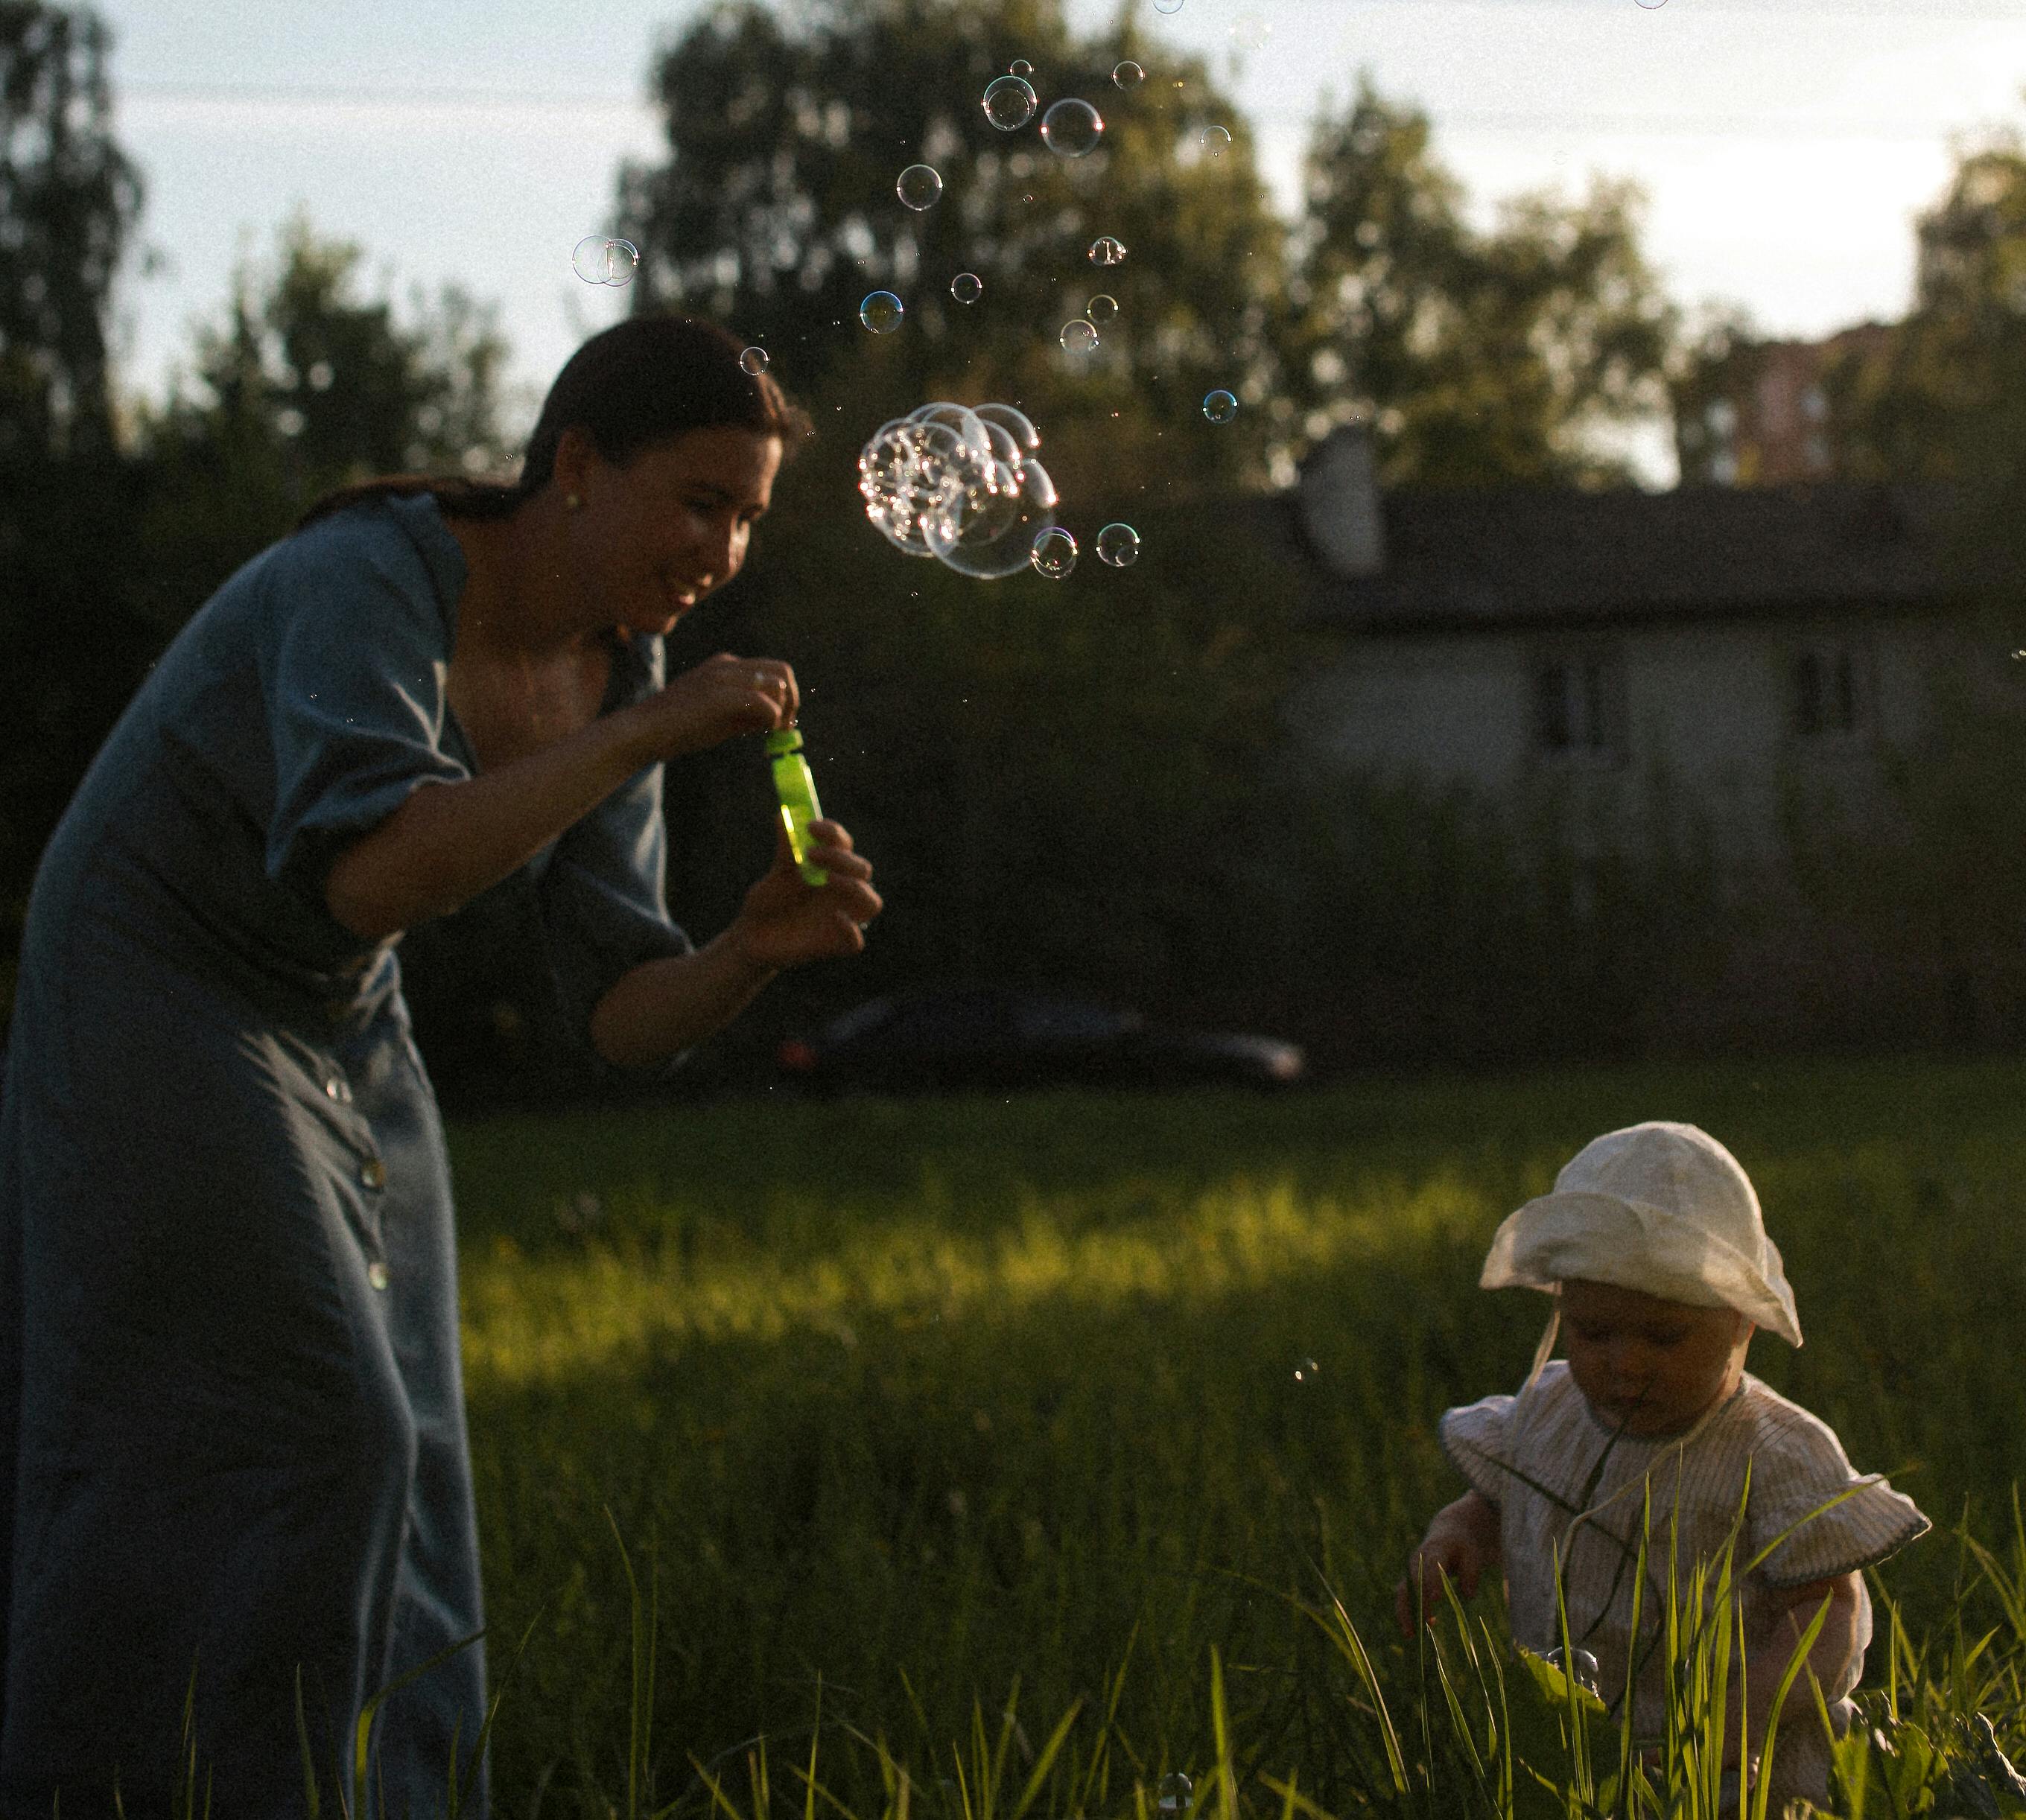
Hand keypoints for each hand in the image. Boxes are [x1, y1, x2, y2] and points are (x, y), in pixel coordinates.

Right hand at [628, 652, 799, 760]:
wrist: (643, 732)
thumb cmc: (678, 728)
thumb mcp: (718, 718)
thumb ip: (746, 715)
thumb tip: (777, 720)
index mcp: (725, 666)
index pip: (771, 670)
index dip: (786, 696)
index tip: (783, 722)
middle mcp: (727, 666)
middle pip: (781, 671)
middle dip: (792, 700)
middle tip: (786, 727)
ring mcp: (723, 677)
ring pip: (777, 684)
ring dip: (783, 711)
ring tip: (773, 733)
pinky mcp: (721, 695)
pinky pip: (764, 703)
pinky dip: (771, 719)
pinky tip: (762, 733)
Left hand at [730, 820, 881, 971]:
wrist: (751, 936)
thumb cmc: (768, 902)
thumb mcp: (776, 874)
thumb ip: (786, 849)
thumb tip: (783, 815)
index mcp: (831, 869)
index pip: (845, 845)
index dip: (833, 832)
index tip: (810, 826)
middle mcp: (842, 892)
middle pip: (862, 869)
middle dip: (841, 858)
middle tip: (812, 853)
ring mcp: (842, 918)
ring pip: (871, 904)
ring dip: (854, 887)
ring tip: (827, 879)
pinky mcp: (834, 945)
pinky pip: (856, 942)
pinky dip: (850, 929)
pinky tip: (835, 916)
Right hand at [1395, 1524, 1489, 1635]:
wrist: (1448, 1533)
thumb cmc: (1462, 1547)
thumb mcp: (1472, 1554)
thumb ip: (1471, 1573)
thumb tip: (1467, 1595)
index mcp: (1435, 1550)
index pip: (1432, 1566)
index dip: (1432, 1582)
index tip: (1435, 1600)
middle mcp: (1418, 1560)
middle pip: (1412, 1581)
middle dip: (1416, 1602)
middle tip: (1423, 1623)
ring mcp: (1411, 1570)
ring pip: (1403, 1592)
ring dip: (1404, 1612)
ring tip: (1410, 1635)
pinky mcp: (1410, 1580)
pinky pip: (1405, 1598)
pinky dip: (1407, 1613)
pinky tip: (1417, 1630)